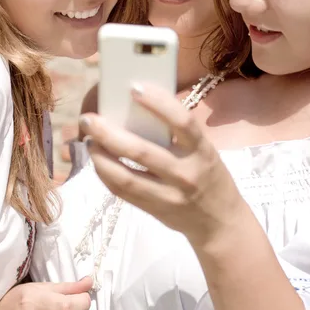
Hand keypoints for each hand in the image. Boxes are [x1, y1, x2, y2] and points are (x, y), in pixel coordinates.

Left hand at [79, 83, 242, 248]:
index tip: (134, 87)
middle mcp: (185, 173)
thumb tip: (137, 108)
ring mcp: (169, 195)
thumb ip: (177, 135)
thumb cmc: (209, 175)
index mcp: (202, 150)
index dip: (158, 103)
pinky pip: (123, 192)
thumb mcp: (203, 151)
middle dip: (109, 133)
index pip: (182, 122)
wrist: (220, 222)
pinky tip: (98, 161)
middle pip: (142, 151)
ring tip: (89, 140)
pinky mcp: (154, 210)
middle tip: (89, 119)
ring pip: (125, 176)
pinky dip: (105, 174)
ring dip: (100, 156)